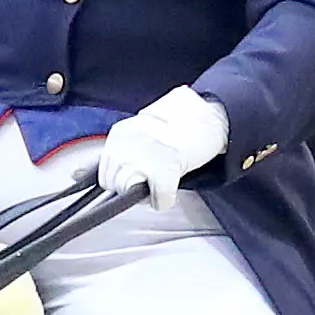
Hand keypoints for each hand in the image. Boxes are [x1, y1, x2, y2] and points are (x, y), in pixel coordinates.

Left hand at [103, 85, 228, 201]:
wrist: (211, 114)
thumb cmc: (181, 124)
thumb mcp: (142, 131)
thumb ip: (124, 151)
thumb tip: (105, 173)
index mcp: (120, 134)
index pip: (103, 174)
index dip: (118, 181)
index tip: (131, 180)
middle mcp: (128, 143)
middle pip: (113, 185)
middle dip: (129, 188)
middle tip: (148, 180)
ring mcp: (145, 155)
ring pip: (131, 191)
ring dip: (146, 193)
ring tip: (159, 182)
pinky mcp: (166, 166)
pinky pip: (159, 198)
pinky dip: (165, 199)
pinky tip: (170, 190)